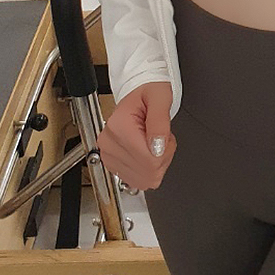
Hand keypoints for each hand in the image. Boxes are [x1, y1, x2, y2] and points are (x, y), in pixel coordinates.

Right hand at [102, 80, 174, 194]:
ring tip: (152, 144)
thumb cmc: (148, 94)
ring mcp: (108, 155)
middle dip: (162, 159)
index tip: (164, 136)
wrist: (138, 94)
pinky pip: (137, 180)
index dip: (166, 152)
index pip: (150, 160)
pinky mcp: (111, 163)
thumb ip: (160, 122)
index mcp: (119, 127)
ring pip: (143, 180)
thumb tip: (157, 147)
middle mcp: (109, 143)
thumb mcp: (160, 99)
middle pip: (147, 173)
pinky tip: (146, 153)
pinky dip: (146, 170)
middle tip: (160, 139)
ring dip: (155, 165)